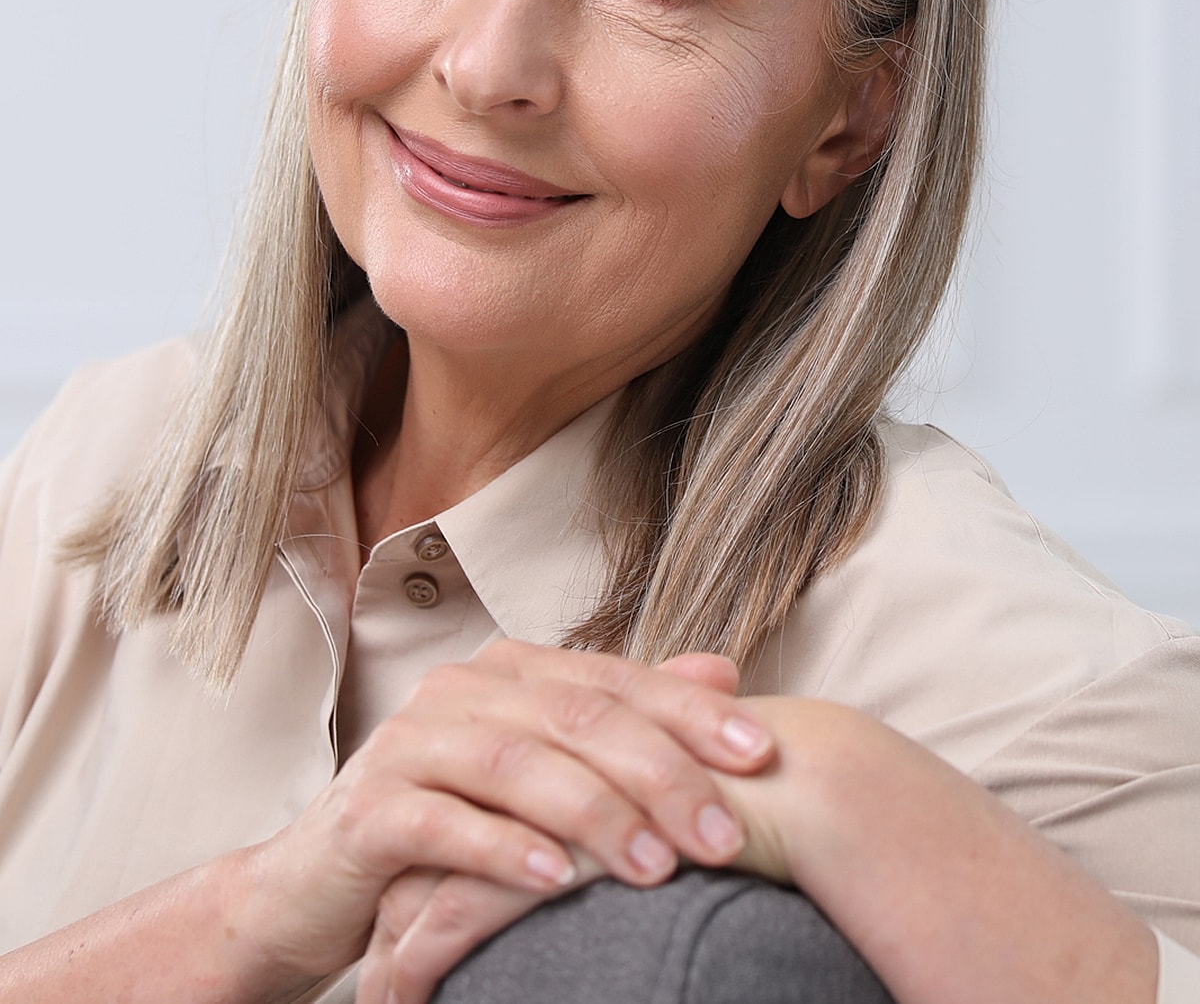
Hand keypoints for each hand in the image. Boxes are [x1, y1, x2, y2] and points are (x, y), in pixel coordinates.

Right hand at [236, 641, 773, 988]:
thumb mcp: (543, 766)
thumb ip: (624, 715)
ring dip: (593, 815)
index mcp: (511, 670)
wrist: (319, 880)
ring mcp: (410, 742)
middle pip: (575, 717)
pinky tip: (552, 882)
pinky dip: (501, 850)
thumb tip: (723, 668)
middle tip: (726, 833)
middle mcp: (462, 691)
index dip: (692, 712)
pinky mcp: (368, 810)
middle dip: (660, 772)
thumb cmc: (451, 818)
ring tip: (657, 867)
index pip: (615, 680)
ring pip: (516, 764)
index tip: (763, 753)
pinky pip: (442, 823)